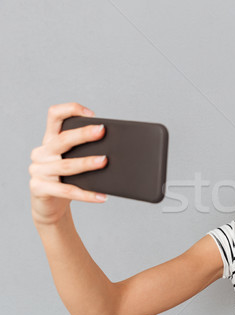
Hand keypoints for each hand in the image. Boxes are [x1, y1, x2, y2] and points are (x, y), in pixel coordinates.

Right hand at [29, 103, 107, 224]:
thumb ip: (86, 151)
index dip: (71, 109)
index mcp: (50, 140)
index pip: (54, 115)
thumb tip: (116, 148)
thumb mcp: (73, 160)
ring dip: (87, 163)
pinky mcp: (39, 189)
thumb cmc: (67, 179)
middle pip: (62, 139)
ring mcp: (38, 171)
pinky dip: (87, 194)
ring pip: (66, 166)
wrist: (50, 205)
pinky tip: (102, 196)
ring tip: (105, 161)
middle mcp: (41, 152)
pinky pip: (67, 191)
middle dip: (83, 134)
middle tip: (102, 131)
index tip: (91, 113)